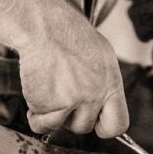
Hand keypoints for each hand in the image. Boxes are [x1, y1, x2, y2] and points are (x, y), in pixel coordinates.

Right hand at [19, 8, 128, 139]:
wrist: (44, 26)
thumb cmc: (68, 34)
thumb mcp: (100, 55)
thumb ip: (102, 84)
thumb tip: (103, 107)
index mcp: (111, 82)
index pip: (118, 124)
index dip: (103, 127)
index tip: (93, 122)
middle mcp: (96, 94)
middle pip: (84, 126)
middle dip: (70, 116)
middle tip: (60, 93)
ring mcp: (75, 101)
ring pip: (61, 126)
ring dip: (51, 114)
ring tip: (47, 89)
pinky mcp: (53, 104)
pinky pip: (41, 124)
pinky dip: (35, 115)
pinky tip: (36, 92)